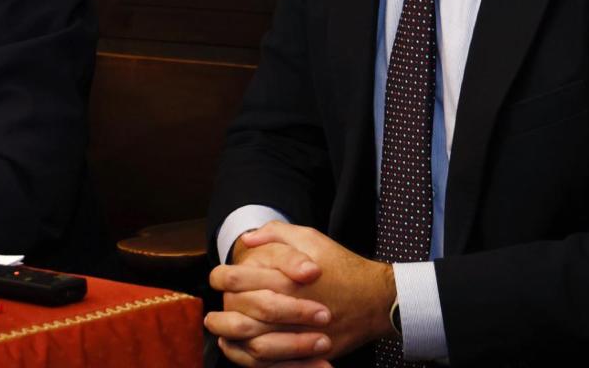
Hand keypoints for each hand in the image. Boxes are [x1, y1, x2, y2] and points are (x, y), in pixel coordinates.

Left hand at [219, 223, 395, 361]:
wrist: (377, 300)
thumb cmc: (342, 267)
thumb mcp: (311, 238)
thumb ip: (276, 234)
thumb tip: (247, 239)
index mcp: (283, 278)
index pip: (234, 279)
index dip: (219, 279)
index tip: (217, 280)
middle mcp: (286, 306)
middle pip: (238, 314)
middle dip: (220, 316)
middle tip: (212, 317)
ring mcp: (297, 332)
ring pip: (251, 342)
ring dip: (231, 339)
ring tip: (223, 335)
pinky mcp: (308, 352)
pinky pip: (272, 362)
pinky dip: (252, 359)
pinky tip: (243, 350)